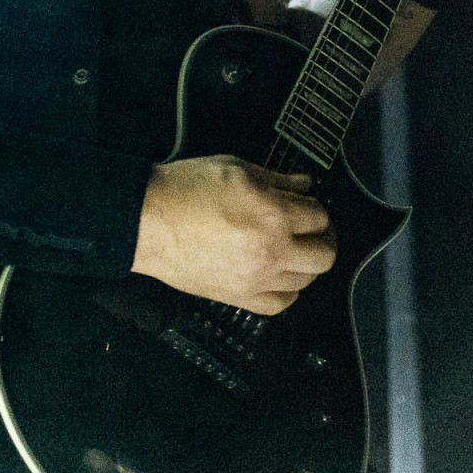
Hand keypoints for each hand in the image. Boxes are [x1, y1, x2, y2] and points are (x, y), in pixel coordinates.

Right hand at [131, 155, 335, 314]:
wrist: (147, 221)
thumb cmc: (186, 189)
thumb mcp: (236, 169)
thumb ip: (277, 178)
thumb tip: (305, 185)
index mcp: (273, 214)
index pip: (318, 216)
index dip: (315, 206)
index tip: (306, 204)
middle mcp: (272, 251)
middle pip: (324, 255)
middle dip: (323, 238)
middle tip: (311, 228)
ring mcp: (257, 279)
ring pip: (306, 280)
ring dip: (306, 262)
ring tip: (293, 249)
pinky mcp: (240, 297)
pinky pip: (281, 303)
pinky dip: (287, 290)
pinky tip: (279, 276)